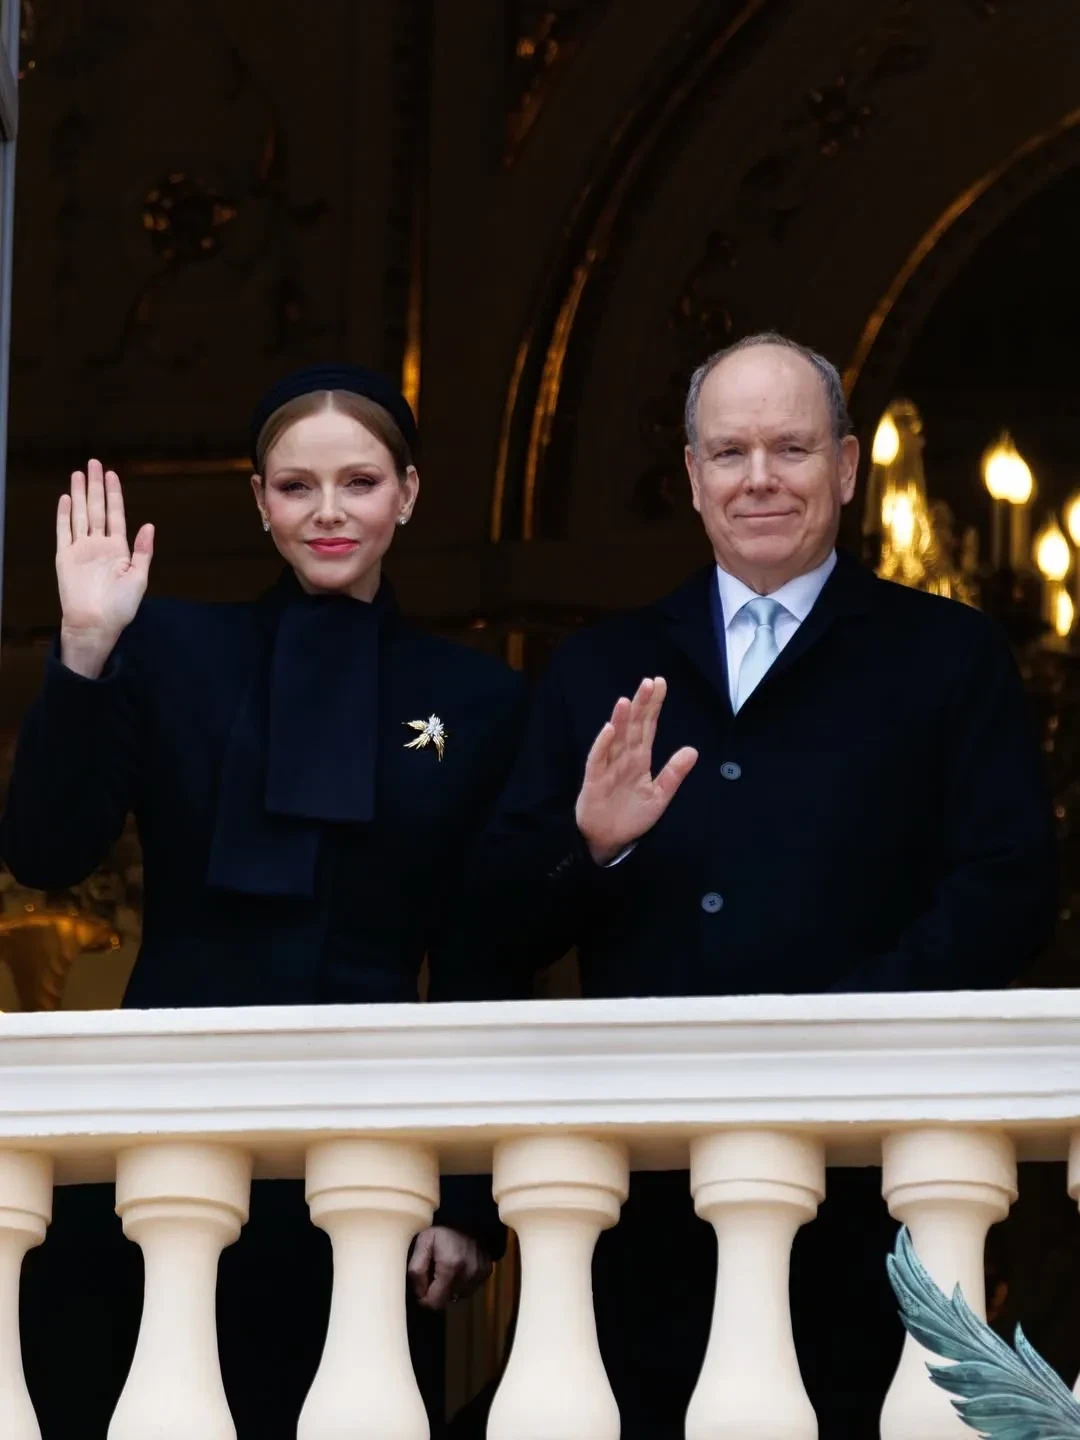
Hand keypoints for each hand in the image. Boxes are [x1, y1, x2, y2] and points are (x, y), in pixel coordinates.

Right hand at [57, 460, 153, 677]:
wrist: (96, 624)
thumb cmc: (120, 607)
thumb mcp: (139, 578)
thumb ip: (143, 551)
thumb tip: (149, 525)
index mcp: (118, 549)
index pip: (116, 514)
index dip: (114, 494)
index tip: (112, 474)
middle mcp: (99, 545)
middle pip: (96, 508)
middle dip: (95, 486)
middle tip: (93, 463)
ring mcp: (81, 549)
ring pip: (80, 515)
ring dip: (80, 494)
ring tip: (78, 474)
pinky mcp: (65, 557)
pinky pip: (63, 531)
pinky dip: (64, 515)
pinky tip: (66, 498)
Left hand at [408, 1226, 492, 1310]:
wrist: (468, 1216)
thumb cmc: (442, 1230)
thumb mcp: (422, 1243)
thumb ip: (416, 1269)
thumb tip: (419, 1293)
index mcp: (451, 1267)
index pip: (435, 1303)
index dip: (424, 1297)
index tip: (422, 1284)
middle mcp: (468, 1274)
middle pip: (446, 1301)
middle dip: (436, 1291)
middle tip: (434, 1272)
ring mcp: (479, 1274)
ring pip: (457, 1296)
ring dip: (449, 1287)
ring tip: (447, 1267)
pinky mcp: (486, 1272)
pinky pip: (469, 1288)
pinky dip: (461, 1282)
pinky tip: (459, 1266)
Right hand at [575, 677, 697, 865]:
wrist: (609, 840)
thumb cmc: (631, 816)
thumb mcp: (659, 796)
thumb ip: (673, 773)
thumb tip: (693, 750)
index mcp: (639, 759)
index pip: (647, 727)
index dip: (653, 706)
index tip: (660, 683)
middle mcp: (624, 758)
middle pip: (633, 727)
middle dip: (641, 705)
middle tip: (649, 682)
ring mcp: (608, 767)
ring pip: (616, 739)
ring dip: (621, 719)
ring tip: (627, 700)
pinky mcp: (594, 780)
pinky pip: (598, 759)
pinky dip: (603, 744)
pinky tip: (610, 729)